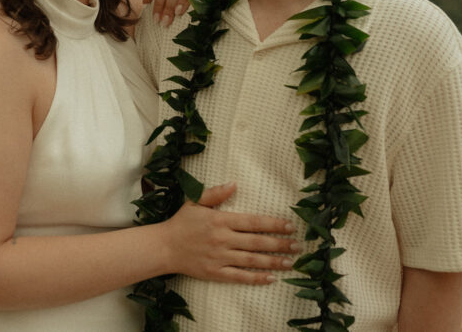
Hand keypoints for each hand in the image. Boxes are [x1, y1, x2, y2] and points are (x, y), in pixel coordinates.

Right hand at [162, 182, 298, 284]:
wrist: (164, 247)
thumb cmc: (182, 223)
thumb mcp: (195, 202)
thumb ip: (215, 193)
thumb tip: (234, 184)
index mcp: (220, 220)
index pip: (253, 222)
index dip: (273, 224)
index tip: (289, 226)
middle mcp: (222, 239)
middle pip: (256, 242)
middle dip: (279, 244)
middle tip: (298, 245)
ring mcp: (219, 257)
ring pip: (251, 260)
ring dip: (273, 261)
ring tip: (290, 262)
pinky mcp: (215, 273)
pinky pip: (239, 277)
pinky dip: (256, 278)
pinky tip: (270, 278)